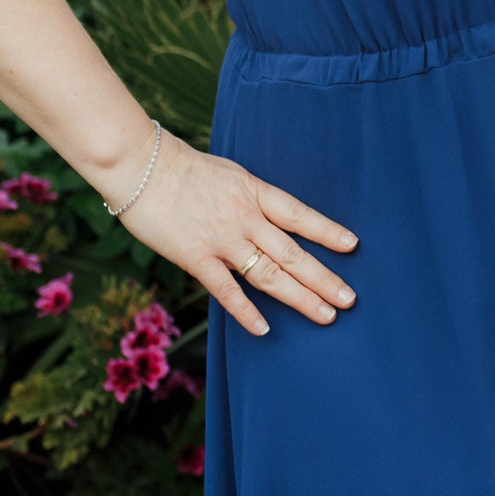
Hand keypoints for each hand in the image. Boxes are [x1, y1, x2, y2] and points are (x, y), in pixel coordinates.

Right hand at [114, 129, 357, 335]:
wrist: (142, 166)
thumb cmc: (183, 168)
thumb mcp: (230, 175)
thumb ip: (251, 198)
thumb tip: (270, 217)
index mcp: (255, 193)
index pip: (300, 215)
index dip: (328, 231)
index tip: (352, 246)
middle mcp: (246, 218)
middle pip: (293, 252)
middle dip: (324, 277)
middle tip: (350, 299)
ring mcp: (222, 240)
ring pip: (269, 274)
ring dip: (300, 297)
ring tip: (326, 315)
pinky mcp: (195, 257)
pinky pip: (226, 290)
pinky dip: (246, 311)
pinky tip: (264, 329)